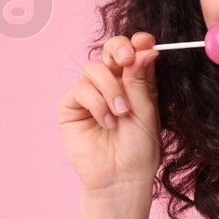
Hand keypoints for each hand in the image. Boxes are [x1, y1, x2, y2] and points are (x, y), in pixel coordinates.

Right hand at [57, 31, 161, 199]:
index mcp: (134, 83)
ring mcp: (90, 94)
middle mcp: (111, 84)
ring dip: (110, 87)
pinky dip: (97, 104)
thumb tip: (146, 49)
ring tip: (121, 112)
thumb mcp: (146, 110)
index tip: (147, 41)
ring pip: (93, 67)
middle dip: (119, 49)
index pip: (132, 53)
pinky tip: (106, 123)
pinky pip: (81, 89)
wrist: (122, 177)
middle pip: (110, 51)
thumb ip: (141, 80)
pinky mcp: (71, 106)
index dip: (137, 43)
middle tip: (127, 58)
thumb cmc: (139, 148)